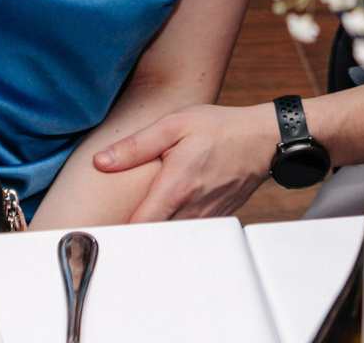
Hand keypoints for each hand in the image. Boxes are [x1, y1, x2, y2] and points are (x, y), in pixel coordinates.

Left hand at [92, 102, 279, 222]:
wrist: (262, 140)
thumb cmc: (219, 128)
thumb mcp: (174, 125)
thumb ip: (135, 146)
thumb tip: (101, 162)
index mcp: (176, 188)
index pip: (138, 227)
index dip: (116, 229)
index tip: (101, 224)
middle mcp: (191, 210)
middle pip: (154, 237)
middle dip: (134, 231)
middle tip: (114, 220)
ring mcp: (206, 218)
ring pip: (173, 237)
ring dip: (156, 229)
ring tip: (140, 214)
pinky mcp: (216, 219)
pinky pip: (190, 231)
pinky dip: (176, 225)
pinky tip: (169, 209)